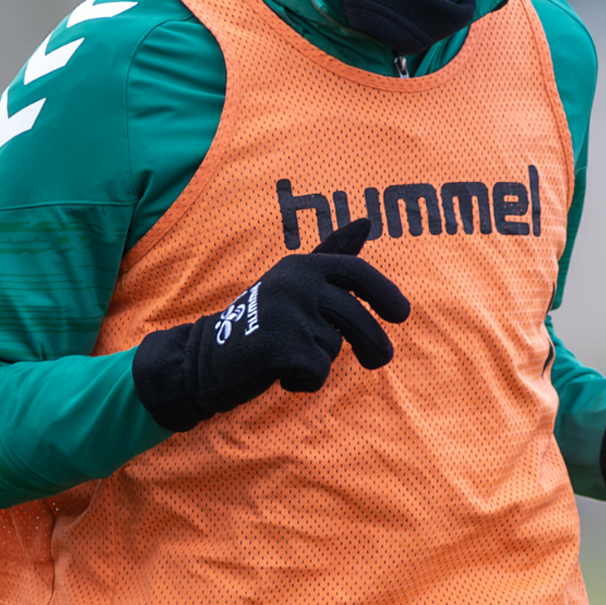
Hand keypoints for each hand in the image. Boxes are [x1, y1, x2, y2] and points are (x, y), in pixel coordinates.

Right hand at [132, 215, 410, 430]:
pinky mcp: (280, 346)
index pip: (357, 274)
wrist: (204, 358)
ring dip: (319, 362)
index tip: (401, 315)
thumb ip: (330, 254)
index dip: (385, 294)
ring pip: (333, 348)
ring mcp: (287, 313)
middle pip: (356, 318)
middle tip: (378, 362)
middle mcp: (295, 283)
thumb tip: (367, 221)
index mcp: (301, 266)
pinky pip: (317, 373)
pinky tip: (278, 375)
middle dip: (375, 345)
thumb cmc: (259, 322)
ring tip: (288, 357)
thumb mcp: (294, 282)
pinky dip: (303, 383)